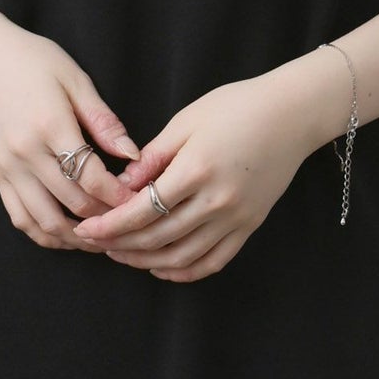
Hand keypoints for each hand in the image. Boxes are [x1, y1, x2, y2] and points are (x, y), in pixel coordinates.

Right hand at [0, 8, 141, 251]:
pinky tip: (67, 234)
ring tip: (102, 238)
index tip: (140, 201)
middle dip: (106, 218)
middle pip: (72, 203)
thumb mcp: (75, 80)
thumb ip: (104, 121)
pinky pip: (19, 217)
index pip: (91, 177)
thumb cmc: (32, 60)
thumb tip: (133, 154)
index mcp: (49, 126)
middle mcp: (25, 153)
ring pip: (44, 221)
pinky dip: (44, 233)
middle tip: (130, 222)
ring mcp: (6, 167)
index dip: (119, 196)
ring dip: (76, 237)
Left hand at [70, 73, 312, 280]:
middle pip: (158, 238)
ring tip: (122, 255)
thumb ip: (152, 157)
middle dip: (120, 245)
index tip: (86, 229)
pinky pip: (214, 261)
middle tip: (95, 244)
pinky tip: (162, 267)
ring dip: (146, 261)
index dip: (110, 225)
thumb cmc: (237, 107)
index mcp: (195, 171)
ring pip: (182, 256)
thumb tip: (121, 186)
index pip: (142, 211)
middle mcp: (216, 201)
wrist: (292, 114)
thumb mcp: (186, 121)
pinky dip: (185, 271)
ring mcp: (236, 218)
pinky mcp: (250, 226)